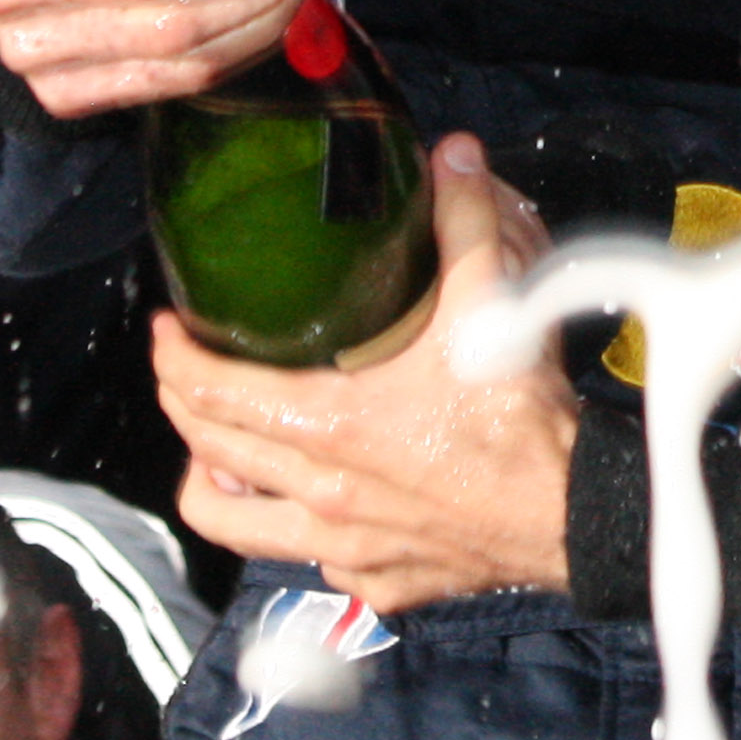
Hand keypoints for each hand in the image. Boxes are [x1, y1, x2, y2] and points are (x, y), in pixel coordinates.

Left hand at [158, 135, 580, 611]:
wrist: (574, 513)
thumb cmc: (522, 422)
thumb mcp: (493, 305)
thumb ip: (464, 222)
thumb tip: (451, 156)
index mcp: (329, 424)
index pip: (210, 392)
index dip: (173, 356)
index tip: (166, 329)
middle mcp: (319, 493)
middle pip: (207, 450)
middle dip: (182, 403)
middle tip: (184, 369)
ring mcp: (342, 548)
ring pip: (233, 522)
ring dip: (214, 481)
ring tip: (220, 449)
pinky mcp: (377, 583)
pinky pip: (307, 563)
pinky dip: (294, 529)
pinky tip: (315, 503)